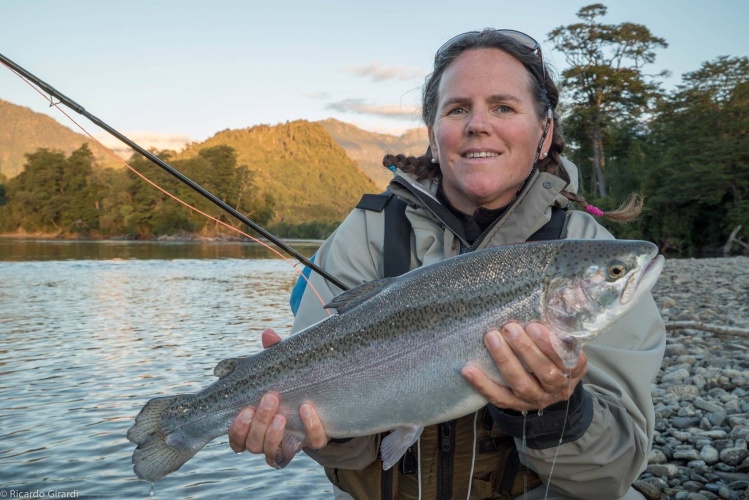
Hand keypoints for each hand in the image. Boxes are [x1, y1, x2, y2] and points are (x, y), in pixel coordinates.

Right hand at [228, 329, 329, 467]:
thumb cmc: (290, 381)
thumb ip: (273, 352)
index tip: (244, 410)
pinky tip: (307, 409)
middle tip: (270, 398)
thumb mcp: (279, 367)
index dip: (237, 430)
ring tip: (281, 415)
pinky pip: (312, 443)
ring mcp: (290, 443)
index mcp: (254, 426)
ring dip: (274, 434)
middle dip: (259, 423)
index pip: (237, 440)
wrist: (321, 392)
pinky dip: (309, 427)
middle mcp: (268, 440)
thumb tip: (268, 334)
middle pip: (253, 445)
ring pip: (273, 453)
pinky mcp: (313, 440)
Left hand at [461, 323, 586, 411]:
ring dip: (505, 360)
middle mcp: (557, 388)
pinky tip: (468, 370)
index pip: (567, 360)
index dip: (551, 345)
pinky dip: (483, 385)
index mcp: (572, 371)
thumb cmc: (554, 356)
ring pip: (521, 384)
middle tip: (509, 328)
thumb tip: (542, 301)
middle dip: (525, 349)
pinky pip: (499, 398)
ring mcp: (536, 399)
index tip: (534, 326)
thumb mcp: (564, 345)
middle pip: (544, 372)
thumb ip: (557, 329)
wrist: (549, 388)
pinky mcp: (516, 405)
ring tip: (492, 338)